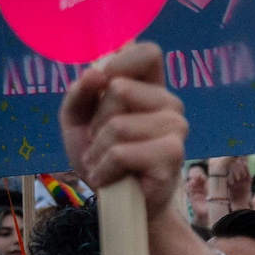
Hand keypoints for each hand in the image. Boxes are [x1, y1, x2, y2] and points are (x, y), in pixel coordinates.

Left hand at [60, 43, 188, 220]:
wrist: (117, 201)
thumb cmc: (101, 156)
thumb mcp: (77, 120)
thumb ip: (80, 93)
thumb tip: (95, 74)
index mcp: (150, 87)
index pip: (148, 52)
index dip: (119, 61)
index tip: (101, 84)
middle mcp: (170, 103)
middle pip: (119, 88)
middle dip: (97, 119)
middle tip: (101, 141)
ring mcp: (176, 128)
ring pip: (118, 124)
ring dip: (99, 149)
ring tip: (106, 161)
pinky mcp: (173, 154)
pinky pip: (122, 152)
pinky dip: (105, 168)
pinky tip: (111, 176)